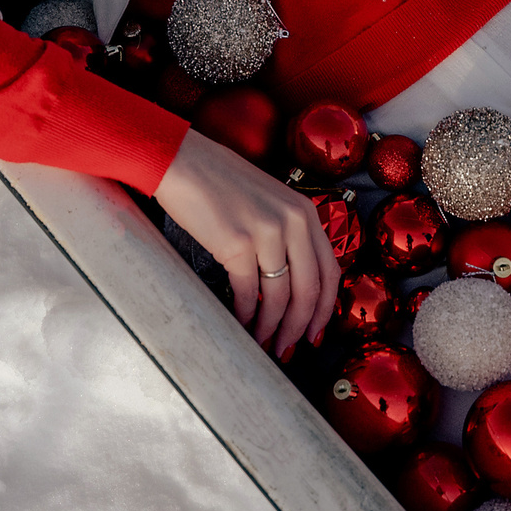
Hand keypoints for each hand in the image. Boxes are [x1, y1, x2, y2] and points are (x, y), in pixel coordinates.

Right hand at [154, 127, 339, 358]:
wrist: (180, 162)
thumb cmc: (218, 182)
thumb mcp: (269, 201)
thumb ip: (287, 233)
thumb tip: (292, 283)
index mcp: (305, 212)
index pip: (330, 271)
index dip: (325, 309)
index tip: (316, 332)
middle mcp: (294, 221)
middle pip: (309, 290)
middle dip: (299, 327)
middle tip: (288, 348)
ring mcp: (267, 232)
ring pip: (280, 297)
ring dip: (271, 327)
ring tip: (262, 342)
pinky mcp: (237, 243)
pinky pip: (248, 292)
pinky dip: (245, 314)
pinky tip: (240, 323)